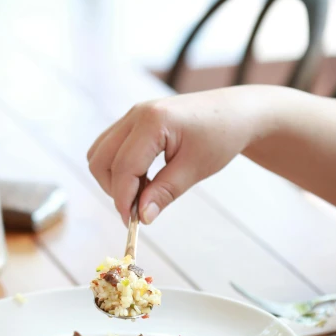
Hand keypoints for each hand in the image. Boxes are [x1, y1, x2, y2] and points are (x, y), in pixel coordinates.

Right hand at [87, 87, 269, 224]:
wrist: (235, 113)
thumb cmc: (220, 137)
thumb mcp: (195, 169)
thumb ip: (165, 192)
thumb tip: (141, 218)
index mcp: (152, 122)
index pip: (123, 167)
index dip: (123, 199)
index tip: (132, 222)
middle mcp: (136, 114)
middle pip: (100, 159)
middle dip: (113, 189)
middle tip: (136, 209)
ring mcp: (132, 115)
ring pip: (100, 153)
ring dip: (113, 179)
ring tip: (143, 193)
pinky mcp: (134, 121)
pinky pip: (110, 147)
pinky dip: (118, 168)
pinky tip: (142, 180)